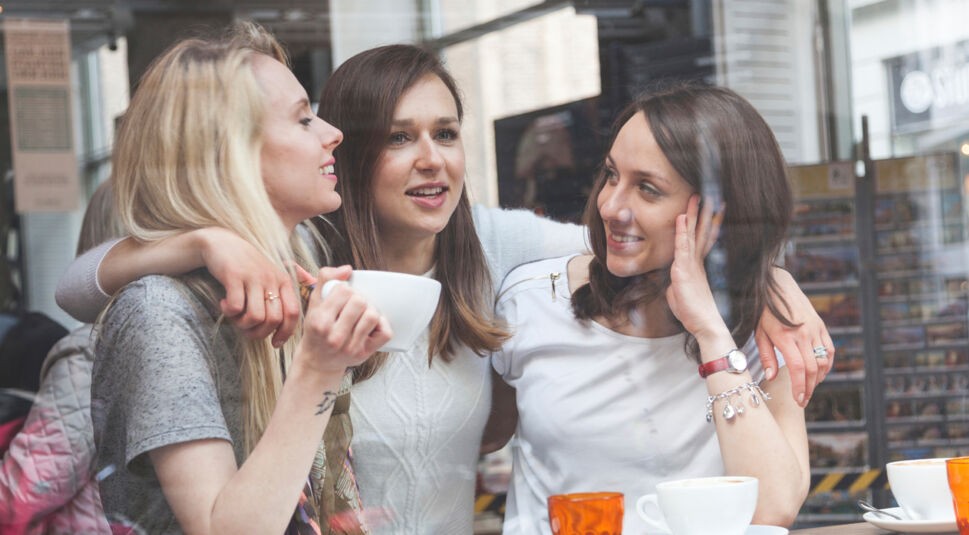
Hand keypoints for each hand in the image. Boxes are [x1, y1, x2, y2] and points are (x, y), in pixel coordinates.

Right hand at [196, 228, 304, 346]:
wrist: (221, 243)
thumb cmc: (247, 267)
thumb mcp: (269, 277)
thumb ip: (280, 296)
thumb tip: (288, 325)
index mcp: (283, 282)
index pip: (293, 313)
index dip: (285, 333)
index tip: (275, 343)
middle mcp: (271, 279)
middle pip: (273, 320)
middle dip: (258, 333)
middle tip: (245, 328)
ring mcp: (253, 277)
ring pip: (255, 317)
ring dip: (242, 324)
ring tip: (234, 316)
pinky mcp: (234, 276)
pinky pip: (235, 307)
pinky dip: (228, 312)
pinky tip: (224, 304)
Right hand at [297, 266, 391, 373]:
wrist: (317, 361)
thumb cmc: (316, 329)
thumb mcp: (314, 303)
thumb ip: (325, 279)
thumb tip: (347, 269)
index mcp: (319, 321)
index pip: (343, 290)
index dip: (345, 289)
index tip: (341, 297)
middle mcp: (334, 336)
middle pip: (360, 302)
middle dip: (358, 299)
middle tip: (352, 305)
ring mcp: (350, 347)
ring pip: (372, 316)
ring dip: (370, 310)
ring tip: (361, 314)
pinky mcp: (364, 353)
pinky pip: (384, 333)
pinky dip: (382, 324)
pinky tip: (372, 324)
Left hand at [666, 194, 725, 341]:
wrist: (705, 325)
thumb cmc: (693, 313)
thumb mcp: (679, 294)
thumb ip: (676, 284)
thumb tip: (672, 283)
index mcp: (697, 266)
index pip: (700, 240)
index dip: (703, 224)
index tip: (707, 209)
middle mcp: (697, 262)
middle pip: (700, 232)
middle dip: (702, 213)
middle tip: (705, 195)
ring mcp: (692, 265)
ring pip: (693, 234)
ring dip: (694, 215)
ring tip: (696, 197)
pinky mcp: (685, 271)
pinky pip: (683, 247)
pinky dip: (682, 231)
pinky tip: (682, 217)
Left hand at [755, 268, 833, 406]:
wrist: (777, 285)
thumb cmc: (764, 311)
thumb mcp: (759, 333)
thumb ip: (766, 356)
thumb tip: (772, 377)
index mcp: (786, 336)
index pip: (798, 368)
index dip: (800, 387)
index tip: (798, 400)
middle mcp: (803, 334)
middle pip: (813, 368)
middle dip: (809, 388)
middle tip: (803, 400)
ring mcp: (815, 329)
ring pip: (824, 360)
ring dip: (819, 378)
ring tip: (809, 388)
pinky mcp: (821, 326)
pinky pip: (830, 349)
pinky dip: (827, 364)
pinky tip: (819, 373)